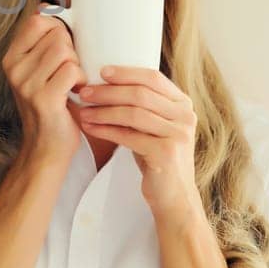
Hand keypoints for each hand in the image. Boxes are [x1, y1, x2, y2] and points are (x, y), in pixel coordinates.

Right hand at [0, 3, 87, 162]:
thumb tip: (51, 8)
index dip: (58, 28)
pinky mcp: (43, 98)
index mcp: (11, 58)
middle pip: (56, 35)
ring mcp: (26, 83)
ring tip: (73, 83)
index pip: (37, 20)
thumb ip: (43, 44)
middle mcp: (14, 68)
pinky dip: (81, 80)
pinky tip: (76, 93)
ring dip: (78, 66)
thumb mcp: (39, 72)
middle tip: (69, 73)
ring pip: (65, 51)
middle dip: (72, 50)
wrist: (46, 149)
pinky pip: (72, 70)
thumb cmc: (50, 108)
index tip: (64, 47)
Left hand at [73, 66, 199, 213]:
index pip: (153, 77)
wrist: (173, 196)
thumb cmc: (157, 158)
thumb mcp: (154, 126)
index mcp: (183, 104)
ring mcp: (177, 134)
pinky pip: (129, 136)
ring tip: (84, 111)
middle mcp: (185, 116)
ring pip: (133, 114)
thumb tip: (106, 81)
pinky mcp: (166, 152)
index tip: (101, 71)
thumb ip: (143, 105)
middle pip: (140, 94)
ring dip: (103, 111)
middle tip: (85, 92)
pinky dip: (106, 130)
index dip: (126, 72)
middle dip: (108, 92)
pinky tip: (91, 128)